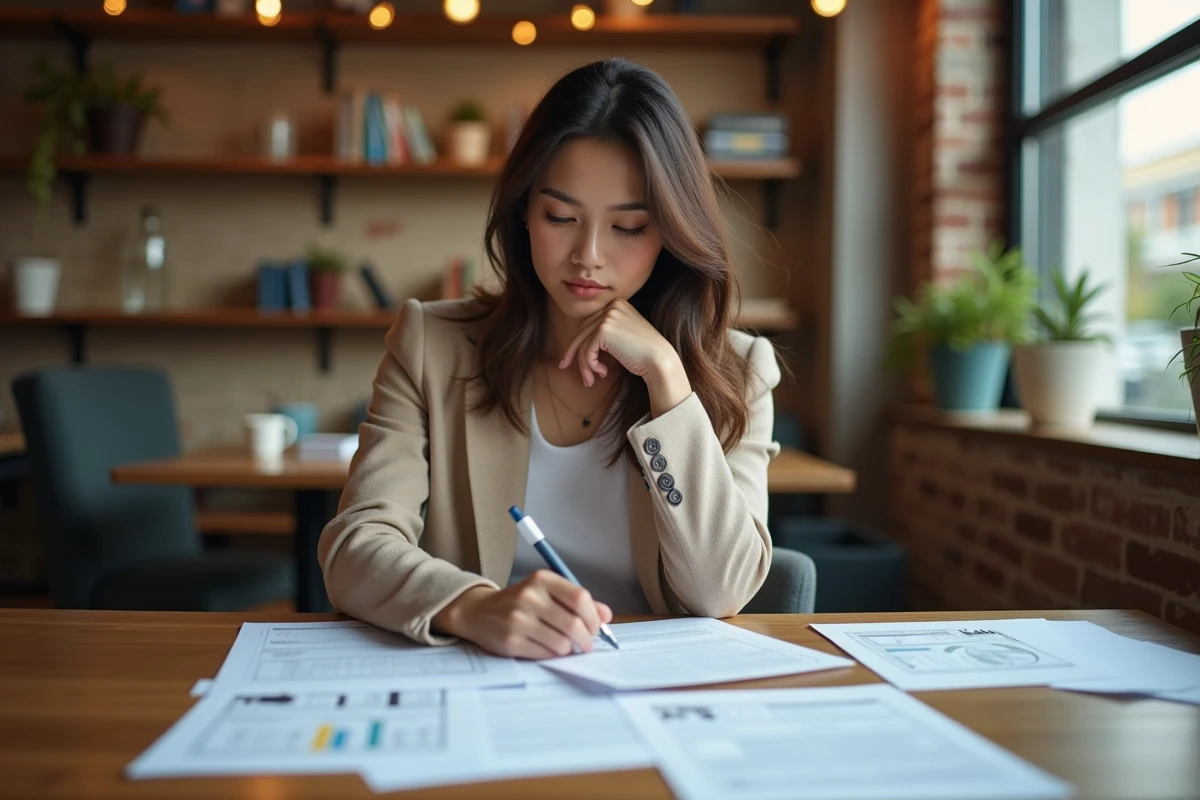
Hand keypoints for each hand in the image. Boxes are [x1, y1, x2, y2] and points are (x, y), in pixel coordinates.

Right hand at [431, 571, 612, 658]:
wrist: (478, 612)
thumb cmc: (520, 603)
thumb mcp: (547, 592)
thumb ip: (577, 601)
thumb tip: (606, 616)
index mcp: (541, 579)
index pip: (580, 598)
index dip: (593, 617)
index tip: (595, 627)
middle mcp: (529, 596)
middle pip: (573, 624)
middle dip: (586, 639)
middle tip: (586, 644)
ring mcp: (518, 619)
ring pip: (561, 643)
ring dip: (569, 650)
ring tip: (565, 646)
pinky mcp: (510, 640)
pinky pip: (545, 654)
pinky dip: (553, 656)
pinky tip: (548, 649)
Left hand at [559, 299, 673, 386]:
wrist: (660, 360)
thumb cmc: (644, 353)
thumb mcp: (623, 335)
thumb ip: (605, 332)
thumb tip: (577, 344)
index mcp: (617, 304)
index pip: (589, 325)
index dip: (579, 345)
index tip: (572, 361)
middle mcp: (611, 306)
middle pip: (583, 334)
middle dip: (578, 357)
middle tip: (583, 377)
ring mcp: (607, 316)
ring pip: (583, 344)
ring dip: (585, 366)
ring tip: (590, 381)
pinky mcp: (604, 330)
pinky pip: (587, 351)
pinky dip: (590, 366)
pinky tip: (603, 373)